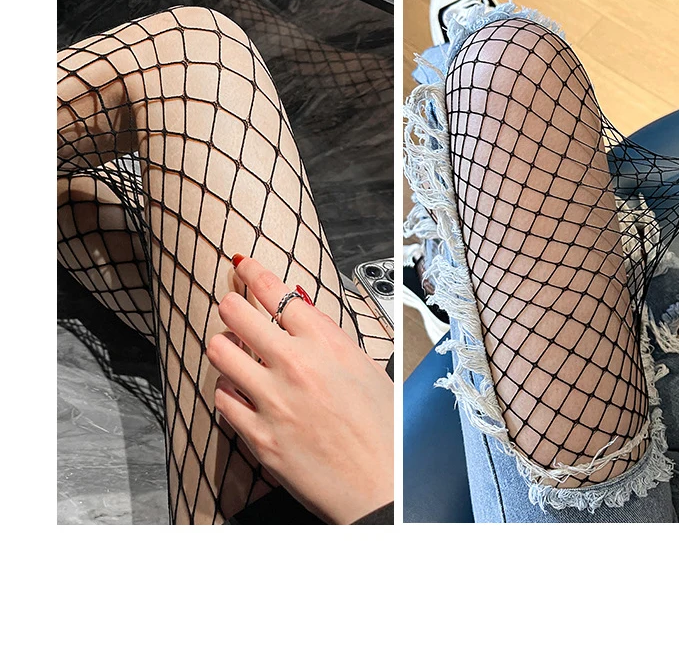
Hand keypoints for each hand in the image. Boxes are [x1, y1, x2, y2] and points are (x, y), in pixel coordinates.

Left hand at [206, 256, 393, 523]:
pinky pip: (222, 400)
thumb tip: (300, 318)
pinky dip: (228, 391)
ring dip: (225, 347)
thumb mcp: (366, 370)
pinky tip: (240, 392)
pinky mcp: (258, 435)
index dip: (253, 273)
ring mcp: (272, 401)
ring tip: (234, 352)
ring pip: (220, 352)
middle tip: (232, 309)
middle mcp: (295, 365)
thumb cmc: (385, 429)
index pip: (277, 292)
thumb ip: (328, 342)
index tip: (242, 266)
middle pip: (237, 314)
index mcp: (327, 344)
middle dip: (231, 306)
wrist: (384, 485)